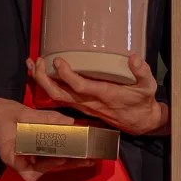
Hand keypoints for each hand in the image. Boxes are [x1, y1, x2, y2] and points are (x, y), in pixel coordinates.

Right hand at [0, 93, 81, 180]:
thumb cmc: (2, 114)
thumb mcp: (21, 113)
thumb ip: (45, 118)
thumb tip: (69, 121)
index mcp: (11, 156)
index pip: (28, 171)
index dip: (46, 167)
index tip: (61, 159)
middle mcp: (20, 162)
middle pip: (44, 171)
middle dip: (66, 166)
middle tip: (86, 160)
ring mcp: (27, 158)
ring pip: (49, 166)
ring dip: (68, 163)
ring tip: (88, 158)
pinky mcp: (34, 152)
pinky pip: (49, 157)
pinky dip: (63, 154)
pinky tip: (78, 150)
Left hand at [27, 54, 167, 136]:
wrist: (140, 122)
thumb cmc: (143, 102)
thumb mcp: (148, 86)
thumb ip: (142, 71)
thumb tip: (133, 58)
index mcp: (104, 95)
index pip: (80, 87)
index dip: (67, 75)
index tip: (58, 60)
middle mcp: (89, 102)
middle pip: (60, 94)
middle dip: (45, 79)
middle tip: (39, 60)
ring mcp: (83, 106)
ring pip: (56, 96)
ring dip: (42, 81)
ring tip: (32, 64)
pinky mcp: (81, 105)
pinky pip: (60, 97)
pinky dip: (47, 86)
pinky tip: (41, 74)